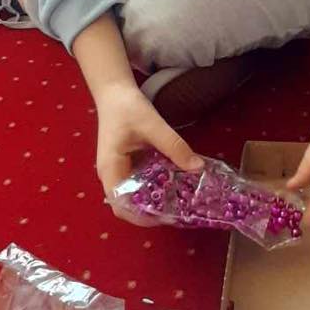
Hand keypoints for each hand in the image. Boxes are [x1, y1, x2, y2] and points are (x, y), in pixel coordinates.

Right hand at [95, 79, 201, 206]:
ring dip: (151, 203)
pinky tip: (170, 187)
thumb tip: (198, 168)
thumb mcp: (153, 125)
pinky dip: (152, 190)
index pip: (121, 205)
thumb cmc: (128, 108)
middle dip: (149, 214)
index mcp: (111, 169)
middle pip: (126, 207)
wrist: (114, 93)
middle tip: (176, 212)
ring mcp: (117, 172)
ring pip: (132, 198)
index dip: (142, 216)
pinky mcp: (125, 167)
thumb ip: (174, 146)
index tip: (166, 216)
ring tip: (176, 204)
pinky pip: (137, 186)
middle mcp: (111, 176)